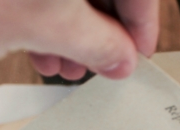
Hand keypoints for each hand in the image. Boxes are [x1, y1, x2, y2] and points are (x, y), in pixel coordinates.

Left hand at [0, 0, 158, 79]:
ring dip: (72, 30)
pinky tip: (40, 47)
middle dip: (103, 28)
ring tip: (66, 62)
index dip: (141, 17)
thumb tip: (121, 56)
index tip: (138, 51)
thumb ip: (95, 41)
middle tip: (103, 62)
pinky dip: (42, 21)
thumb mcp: (38, 20)